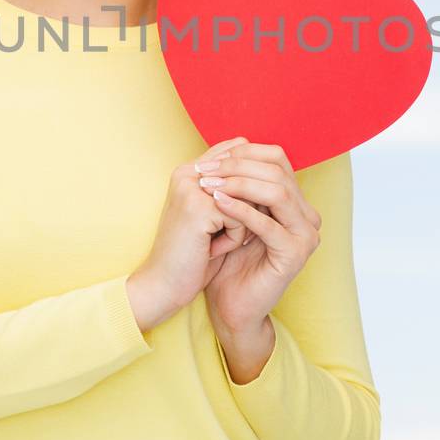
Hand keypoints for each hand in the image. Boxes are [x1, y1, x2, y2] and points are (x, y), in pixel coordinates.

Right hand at [127, 135, 256, 328]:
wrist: (163, 285)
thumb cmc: (191, 252)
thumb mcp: (212, 215)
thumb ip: (232, 190)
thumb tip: (276, 175)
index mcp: (188, 170)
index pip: (235, 154)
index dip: (248, 185)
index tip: (243, 211)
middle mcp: (187, 173)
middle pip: (245, 177)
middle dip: (246, 208)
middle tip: (224, 232)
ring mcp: (191, 189)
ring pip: (245, 199)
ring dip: (239, 225)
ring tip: (214, 241)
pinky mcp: (199, 209)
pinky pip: (240, 219)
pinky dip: (233, 239)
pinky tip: (210, 251)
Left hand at [194, 142, 321, 338]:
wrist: (230, 305)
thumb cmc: (228, 259)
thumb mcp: (234, 212)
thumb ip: (241, 183)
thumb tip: (233, 141)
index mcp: (296, 202)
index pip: (277, 160)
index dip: (243, 154)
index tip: (209, 159)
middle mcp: (308, 215)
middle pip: (278, 172)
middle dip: (238, 166)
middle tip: (206, 169)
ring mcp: (306, 235)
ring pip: (277, 192)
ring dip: (239, 184)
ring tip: (209, 183)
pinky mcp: (295, 253)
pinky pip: (267, 224)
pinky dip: (241, 210)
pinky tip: (217, 202)